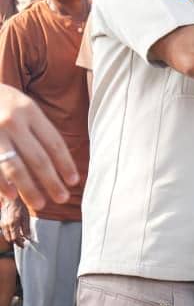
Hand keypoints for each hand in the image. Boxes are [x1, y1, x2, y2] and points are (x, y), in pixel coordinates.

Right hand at [0, 85, 76, 208]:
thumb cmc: (2, 102)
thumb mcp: (23, 106)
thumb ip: (38, 129)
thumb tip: (58, 162)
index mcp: (29, 111)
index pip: (54, 142)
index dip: (65, 163)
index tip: (74, 181)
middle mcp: (12, 122)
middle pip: (37, 158)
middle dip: (51, 181)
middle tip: (62, 198)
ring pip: (15, 167)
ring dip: (29, 188)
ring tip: (41, 204)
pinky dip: (2, 184)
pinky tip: (11, 196)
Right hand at [1, 199, 29, 246]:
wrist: (11, 201)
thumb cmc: (20, 207)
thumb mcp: (26, 217)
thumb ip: (27, 228)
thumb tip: (28, 238)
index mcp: (14, 224)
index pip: (15, 238)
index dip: (20, 243)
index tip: (25, 245)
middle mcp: (6, 225)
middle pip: (10, 239)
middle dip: (16, 242)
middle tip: (23, 242)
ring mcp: (2, 224)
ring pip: (6, 236)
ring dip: (13, 239)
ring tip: (20, 238)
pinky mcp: (1, 223)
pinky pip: (4, 232)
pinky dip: (9, 235)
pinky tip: (15, 233)